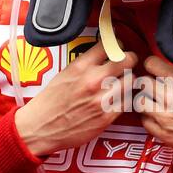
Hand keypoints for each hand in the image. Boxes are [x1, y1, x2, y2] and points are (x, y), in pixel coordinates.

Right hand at [14, 42, 137, 157]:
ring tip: (121, 83)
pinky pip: (127, 101)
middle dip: (129, 60)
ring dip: (128, 80)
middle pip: (127, 60)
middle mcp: (93, 80)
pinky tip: (117, 99)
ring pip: (131, 81)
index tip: (118, 47)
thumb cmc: (50, 102)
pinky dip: (124, 99)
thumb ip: (86, 63)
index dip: (117, 45)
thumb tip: (103, 53)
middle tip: (126, 64)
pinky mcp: (106, 117)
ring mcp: (101, 99)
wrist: (40, 127)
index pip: (110, 44)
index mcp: (80, 66)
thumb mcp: (65, 73)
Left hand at [136, 55, 172, 172]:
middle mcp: (172, 97)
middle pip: (142, 82)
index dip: (151, 67)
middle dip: (147, 85)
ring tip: (155, 105)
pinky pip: (144, 122)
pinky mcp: (163, 134)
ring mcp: (165, 116)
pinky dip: (149, 119)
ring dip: (145, 102)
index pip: (151, 64)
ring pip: (139, 102)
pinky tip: (160, 120)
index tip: (153, 71)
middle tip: (153, 90)